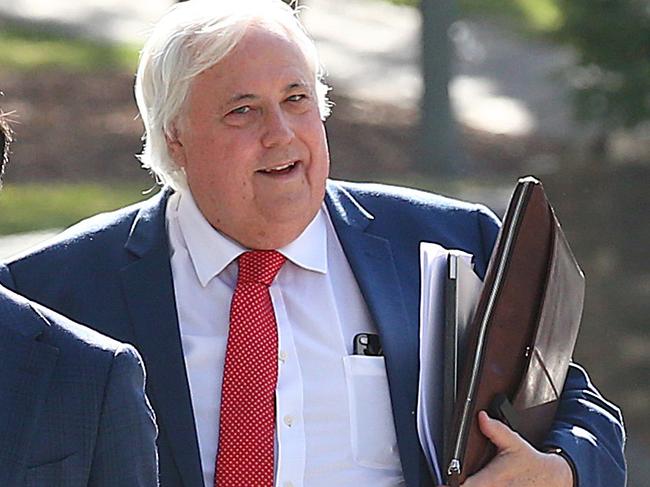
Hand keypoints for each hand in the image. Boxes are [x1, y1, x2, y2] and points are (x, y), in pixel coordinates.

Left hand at [459, 411, 573, 486]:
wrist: (552, 478)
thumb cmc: (529, 462)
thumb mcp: (513, 442)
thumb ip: (495, 430)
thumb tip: (482, 417)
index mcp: (492, 480)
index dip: (451, 484)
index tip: (443, 481)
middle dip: (455, 485)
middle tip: (448, 480)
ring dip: (467, 486)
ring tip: (459, 481)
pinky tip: (473, 483)